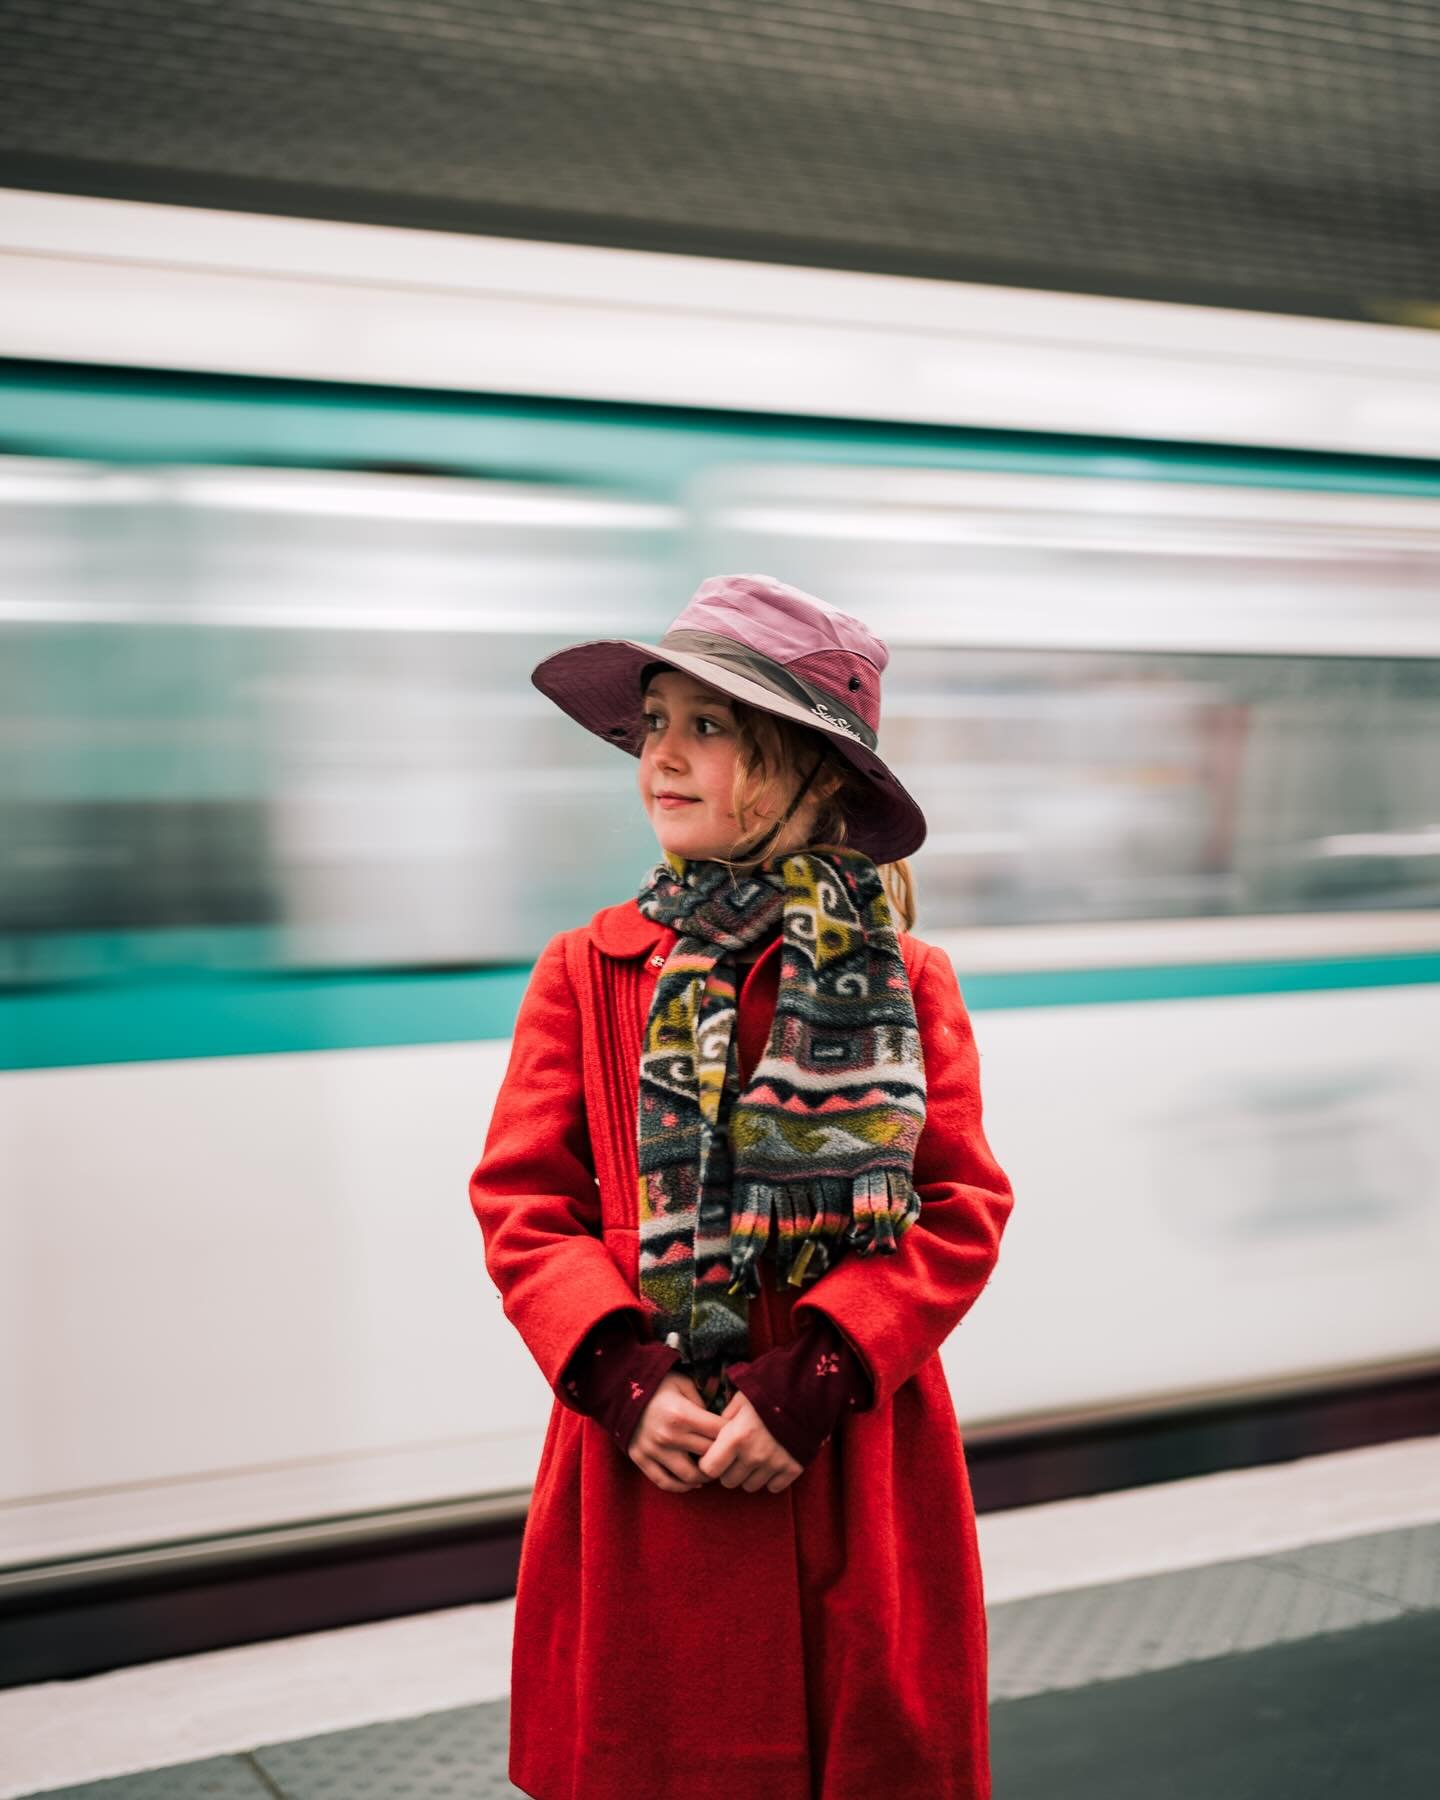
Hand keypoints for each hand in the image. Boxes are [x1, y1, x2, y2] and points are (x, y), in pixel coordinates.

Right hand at [628, 1369, 723, 1491]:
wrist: (620, 1389)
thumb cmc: (658, 1385)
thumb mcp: (683, 1383)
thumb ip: (703, 1401)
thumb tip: (720, 1420)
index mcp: (682, 1415)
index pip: (720, 1434)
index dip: (733, 1435)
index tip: (738, 1435)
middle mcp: (668, 1437)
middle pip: (708, 1456)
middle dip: (723, 1456)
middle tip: (730, 1454)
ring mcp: (653, 1451)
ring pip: (690, 1477)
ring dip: (706, 1476)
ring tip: (713, 1470)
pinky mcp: (641, 1460)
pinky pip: (665, 1483)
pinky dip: (682, 1487)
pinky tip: (693, 1482)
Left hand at [696, 1389, 803, 1493]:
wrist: (807, 1392)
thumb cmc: (769, 1391)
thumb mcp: (741, 1398)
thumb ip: (725, 1418)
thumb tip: (714, 1433)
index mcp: (736, 1437)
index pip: (709, 1469)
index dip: (708, 1463)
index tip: (713, 1456)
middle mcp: (753, 1455)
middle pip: (728, 1482)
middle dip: (728, 1470)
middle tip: (735, 1455)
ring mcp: (774, 1464)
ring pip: (750, 1487)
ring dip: (749, 1475)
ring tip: (754, 1457)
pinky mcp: (793, 1469)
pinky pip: (773, 1488)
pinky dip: (770, 1479)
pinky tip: (771, 1463)